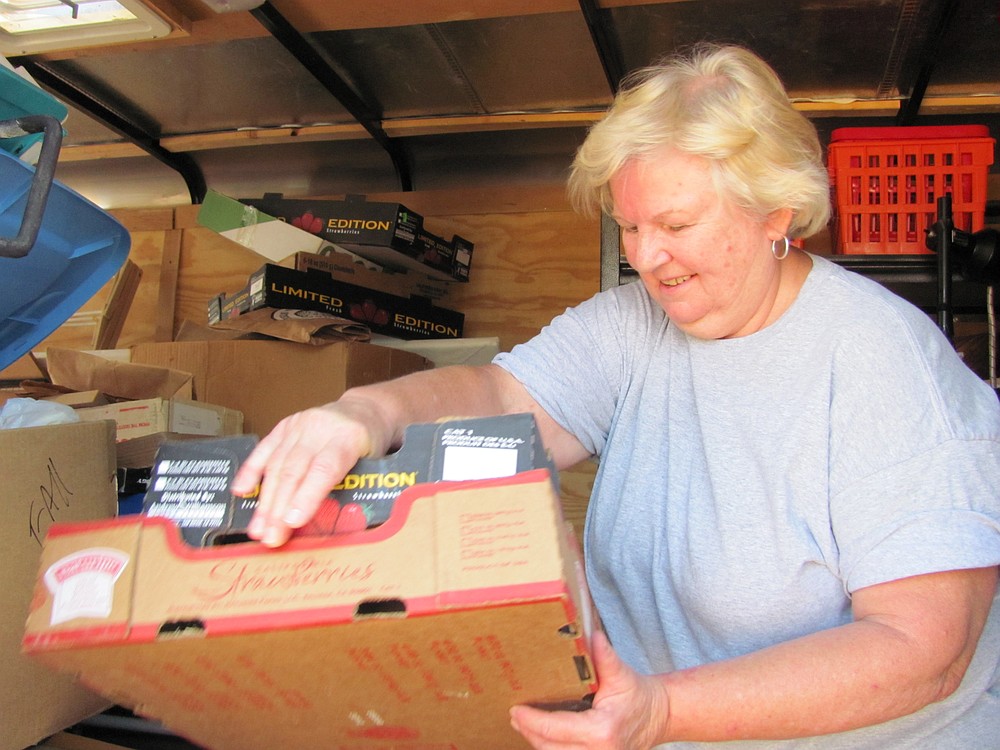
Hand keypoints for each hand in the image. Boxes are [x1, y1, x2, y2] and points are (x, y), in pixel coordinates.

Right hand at [231, 400, 377, 546]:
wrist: (364, 412)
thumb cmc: (370, 445)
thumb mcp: (375, 464)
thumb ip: (356, 489)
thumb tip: (336, 528)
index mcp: (349, 437)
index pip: (325, 469)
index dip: (307, 496)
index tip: (292, 521)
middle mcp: (320, 428)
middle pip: (295, 470)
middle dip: (280, 508)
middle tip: (271, 537)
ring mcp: (300, 425)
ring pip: (277, 464)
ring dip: (265, 500)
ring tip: (258, 528)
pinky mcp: (285, 426)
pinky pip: (264, 449)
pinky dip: (251, 471)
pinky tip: (240, 491)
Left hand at [509, 632, 669, 749]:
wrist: (659, 716)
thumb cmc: (639, 695)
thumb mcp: (622, 674)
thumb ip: (604, 656)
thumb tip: (592, 635)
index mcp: (601, 730)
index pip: (555, 729)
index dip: (532, 720)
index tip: (516, 709)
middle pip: (550, 747)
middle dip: (529, 731)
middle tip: (514, 715)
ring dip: (537, 741)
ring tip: (523, 723)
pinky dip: (552, 746)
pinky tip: (542, 734)